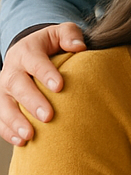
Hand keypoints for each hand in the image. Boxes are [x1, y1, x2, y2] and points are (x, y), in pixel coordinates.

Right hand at [0, 24, 85, 145]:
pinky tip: (21, 142)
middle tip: (47, 116)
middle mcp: (12, 70)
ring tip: (29, 135)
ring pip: (3, 104)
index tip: (59, 87)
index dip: (46, 73)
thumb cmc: (51, 44)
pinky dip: (8, 131)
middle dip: (31, 101)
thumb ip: (71, 35)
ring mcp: (3, 88)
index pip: (35, 61)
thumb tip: (79, 47)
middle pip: (17, 85)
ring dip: (15, 121)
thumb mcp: (61, 33)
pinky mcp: (2, 103)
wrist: (30, 52)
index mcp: (27, 51)